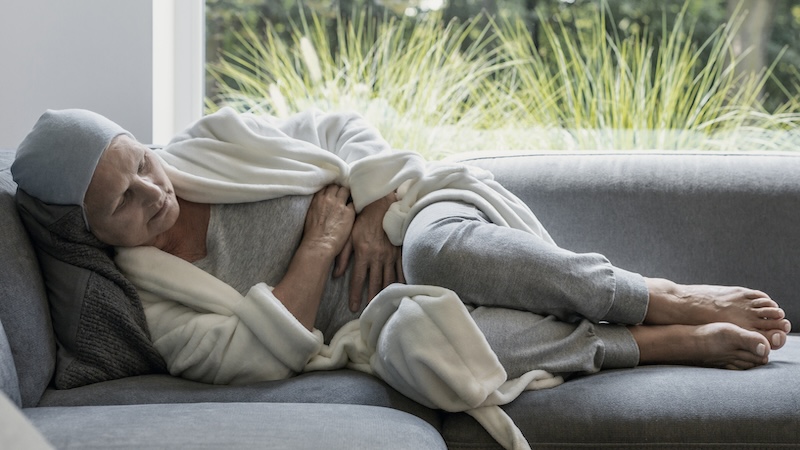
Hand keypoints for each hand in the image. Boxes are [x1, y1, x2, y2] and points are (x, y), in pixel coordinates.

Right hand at [302, 185, 355, 256]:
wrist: (319, 244)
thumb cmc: (312, 234)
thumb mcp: (310, 214)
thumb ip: (317, 204)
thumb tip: (322, 203)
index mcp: (318, 199)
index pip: (327, 187)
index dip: (331, 190)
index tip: (333, 194)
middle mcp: (329, 198)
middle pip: (337, 187)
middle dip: (339, 191)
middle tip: (342, 198)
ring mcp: (340, 204)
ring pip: (346, 191)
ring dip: (347, 196)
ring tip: (347, 203)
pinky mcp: (349, 212)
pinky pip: (354, 203)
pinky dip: (353, 206)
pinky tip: (352, 212)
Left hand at [334, 193, 404, 311]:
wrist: (383, 206)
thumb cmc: (363, 220)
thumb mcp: (348, 235)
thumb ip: (342, 255)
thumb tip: (336, 274)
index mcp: (363, 253)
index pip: (357, 279)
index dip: (355, 295)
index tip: (353, 307)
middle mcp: (377, 257)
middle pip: (374, 283)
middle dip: (371, 298)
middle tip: (369, 311)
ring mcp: (390, 255)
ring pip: (388, 279)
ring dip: (385, 293)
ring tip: (382, 304)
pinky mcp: (399, 252)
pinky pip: (401, 270)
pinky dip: (400, 281)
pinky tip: (399, 290)